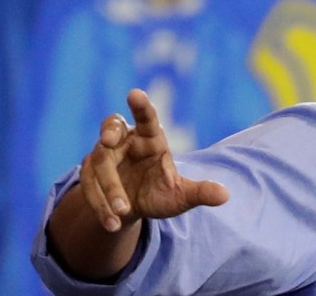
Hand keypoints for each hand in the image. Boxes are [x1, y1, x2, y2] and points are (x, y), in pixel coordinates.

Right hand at [80, 89, 228, 231]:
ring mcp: (104, 155)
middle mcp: (126, 142)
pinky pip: (88, 185)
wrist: (133, 211)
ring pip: (99, 163)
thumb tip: (226, 195)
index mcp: (151, 139)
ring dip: (109, 188)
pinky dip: (99, 205)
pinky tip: (113, 223)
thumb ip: (200, 192)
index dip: (141, 106)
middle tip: (107, 141)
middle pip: (111, 128)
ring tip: (123, 211)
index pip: (146, 118)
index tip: (135, 93)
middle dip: (108, 132)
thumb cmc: (161, 193)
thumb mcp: (182, 196)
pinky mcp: (89, 173)